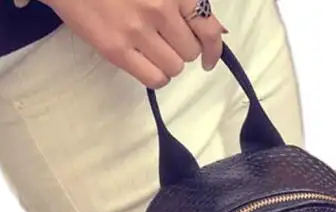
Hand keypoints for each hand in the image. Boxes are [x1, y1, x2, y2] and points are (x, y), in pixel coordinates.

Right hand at [40, 0, 226, 87]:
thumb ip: (185, 2)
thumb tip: (218, 32)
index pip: (208, 28)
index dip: (213, 49)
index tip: (209, 59)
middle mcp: (159, 7)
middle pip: (189, 52)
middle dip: (181, 50)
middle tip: (164, 41)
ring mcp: (137, 30)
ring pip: (174, 68)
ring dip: (167, 63)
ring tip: (150, 49)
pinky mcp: (117, 50)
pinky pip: (154, 79)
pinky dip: (156, 76)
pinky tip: (145, 64)